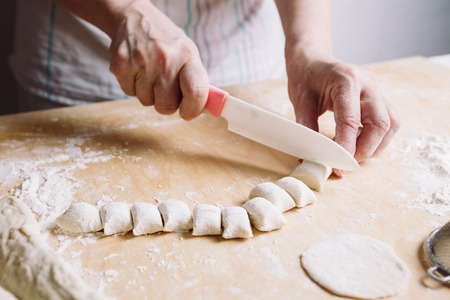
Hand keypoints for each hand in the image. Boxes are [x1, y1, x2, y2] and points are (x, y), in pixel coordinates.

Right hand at [108, 0, 208, 119]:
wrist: (134, 18)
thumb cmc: (167, 43)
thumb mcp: (188, 54)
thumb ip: (196, 81)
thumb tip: (204, 109)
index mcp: (187, 56)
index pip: (196, 92)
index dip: (193, 109)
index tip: (188, 112)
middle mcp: (165, 59)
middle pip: (167, 105)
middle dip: (167, 102)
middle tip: (165, 87)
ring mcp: (141, 62)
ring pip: (147, 101)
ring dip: (149, 93)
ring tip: (150, 73)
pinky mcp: (120, 65)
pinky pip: (130, 93)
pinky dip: (133, 86)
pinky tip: (137, 69)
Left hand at [286, 50, 399, 174]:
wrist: (313, 60)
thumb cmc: (306, 77)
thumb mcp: (300, 100)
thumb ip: (307, 126)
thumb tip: (312, 155)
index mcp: (346, 80)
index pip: (351, 119)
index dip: (347, 146)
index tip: (339, 165)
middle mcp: (367, 83)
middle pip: (380, 122)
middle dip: (365, 149)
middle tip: (346, 164)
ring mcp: (376, 89)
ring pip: (390, 124)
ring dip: (376, 145)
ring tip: (353, 155)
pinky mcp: (379, 97)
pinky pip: (388, 121)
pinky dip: (378, 138)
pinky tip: (360, 144)